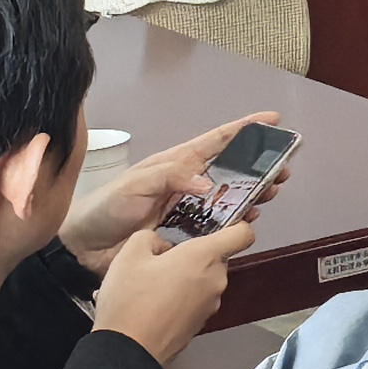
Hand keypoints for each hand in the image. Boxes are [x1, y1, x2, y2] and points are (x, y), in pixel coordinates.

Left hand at [60, 117, 287, 269]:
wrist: (84, 248)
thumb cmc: (105, 208)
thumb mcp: (136, 184)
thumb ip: (171, 177)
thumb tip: (208, 183)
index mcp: (177, 164)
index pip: (216, 141)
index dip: (245, 129)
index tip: (272, 120)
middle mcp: (188, 185)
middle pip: (232, 171)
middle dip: (260, 167)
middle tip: (283, 169)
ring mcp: (189, 211)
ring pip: (231, 199)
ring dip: (253, 195)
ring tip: (271, 194)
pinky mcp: (187, 236)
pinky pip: (219, 228)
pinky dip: (237, 224)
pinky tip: (248, 221)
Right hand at [87, 217, 255, 363]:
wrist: (127, 351)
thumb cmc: (131, 303)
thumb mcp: (129, 255)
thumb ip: (149, 237)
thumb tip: (158, 242)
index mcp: (204, 257)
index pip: (242, 233)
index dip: (237, 224)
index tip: (223, 223)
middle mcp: (215, 280)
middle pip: (217, 257)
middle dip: (194, 254)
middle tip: (165, 257)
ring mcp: (209, 304)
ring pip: (205, 279)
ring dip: (186, 276)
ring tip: (153, 283)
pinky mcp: (200, 323)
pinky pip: (196, 300)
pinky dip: (181, 297)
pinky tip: (154, 302)